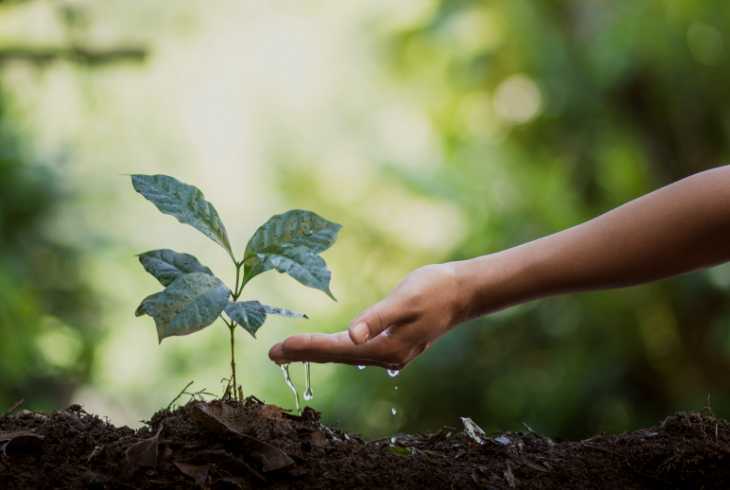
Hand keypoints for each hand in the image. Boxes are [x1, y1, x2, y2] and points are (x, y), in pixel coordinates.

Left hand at [268, 263, 467, 368]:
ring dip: (316, 353)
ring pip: (344, 355)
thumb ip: (378, 317)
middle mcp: (386, 358)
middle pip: (336, 357)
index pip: (337, 349)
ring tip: (288, 352)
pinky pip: (355, 351)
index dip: (307, 346)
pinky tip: (325, 347)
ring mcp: (390, 355)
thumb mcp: (406, 299)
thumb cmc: (435, 289)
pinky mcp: (392, 346)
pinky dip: (334, 349)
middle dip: (304, 354)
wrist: (463, 292)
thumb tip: (351, 335)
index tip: (279, 346)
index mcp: (386, 348)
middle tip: (272, 355)